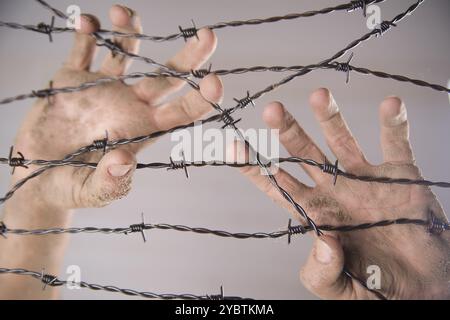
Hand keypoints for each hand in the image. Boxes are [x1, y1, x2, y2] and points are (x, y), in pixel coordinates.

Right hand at [9, 5, 221, 209]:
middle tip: (209, 36)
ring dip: (129, 30)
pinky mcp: (72, 79)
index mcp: (142, 130)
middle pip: (167, 76)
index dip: (201, 99)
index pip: (181, 113)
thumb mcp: (92, 191)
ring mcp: (103, 89)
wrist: (36, 176)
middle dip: (190, 56)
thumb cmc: (71, 187)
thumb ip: (110, 182)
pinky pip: (84, 49)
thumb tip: (124, 162)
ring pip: (125, 52)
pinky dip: (87, 33)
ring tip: (120, 13)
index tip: (215, 82)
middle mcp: (129, 105)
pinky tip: (88, 24)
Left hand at [234, 88, 448, 298]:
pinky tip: (390, 105)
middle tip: (273, 110)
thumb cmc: (377, 289)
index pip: (277, 185)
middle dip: (288, 132)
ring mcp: (365, 180)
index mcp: (315, 213)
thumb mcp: (341, 289)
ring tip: (320, 95)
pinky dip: (394, 124)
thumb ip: (323, 272)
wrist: (425, 287)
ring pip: (342, 142)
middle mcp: (334, 190)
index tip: (234, 147)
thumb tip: (322, 242)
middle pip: (304, 155)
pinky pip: (396, 144)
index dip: (256, 168)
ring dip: (331, 118)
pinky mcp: (400, 176)